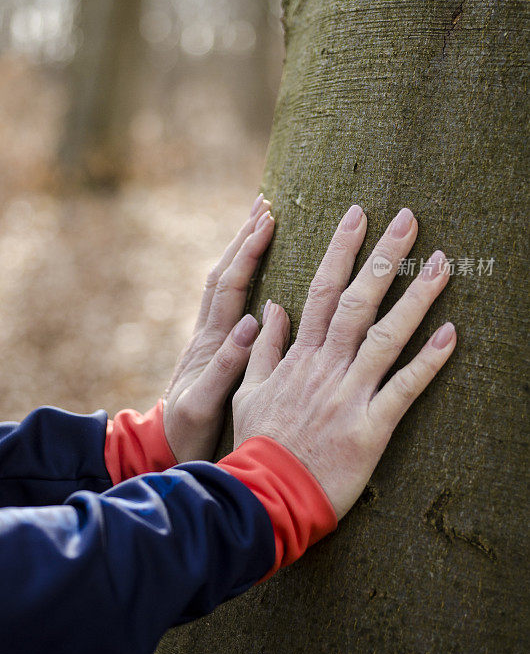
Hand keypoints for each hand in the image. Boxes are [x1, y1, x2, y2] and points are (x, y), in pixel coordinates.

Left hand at [163, 194, 274, 461]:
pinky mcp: (214, 348)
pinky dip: (241, 276)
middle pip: (224, 274)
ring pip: (223, 284)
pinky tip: (256, 269)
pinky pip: (228, 301)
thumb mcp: (203, 405)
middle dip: (243, 238)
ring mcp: (210, 339)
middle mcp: (208, 333)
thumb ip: (225, 366)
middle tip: (264, 205)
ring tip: (260, 223)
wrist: (164, 448)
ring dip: (240, 251)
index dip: (247, 252)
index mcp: (209, 343)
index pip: (229, 286)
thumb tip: (251, 321)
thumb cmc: (187, 433)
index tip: (267, 221)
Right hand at [232, 205, 455, 519]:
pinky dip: (429, 360)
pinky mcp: (371, 426)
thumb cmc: (260, 443)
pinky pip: (404, 387)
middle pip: (359, 300)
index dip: (342, 250)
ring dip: (416, 297)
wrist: (267, 494)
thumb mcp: (250, 390)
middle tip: (410, 219)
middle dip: (385, 256)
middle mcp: (327, 365)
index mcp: (301, 355)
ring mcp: (349, 393)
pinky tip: (453, 334)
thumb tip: (270, 307)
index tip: (358, 216)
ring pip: (387, 335)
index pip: (322, 289)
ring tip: (442, 263)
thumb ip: (263, 347)